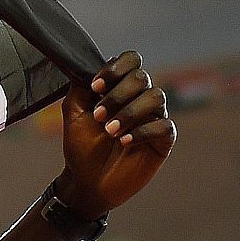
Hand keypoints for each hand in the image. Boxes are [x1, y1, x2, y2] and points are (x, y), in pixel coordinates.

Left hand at [56, 51, 175, 217]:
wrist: (87, 180)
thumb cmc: (81, 144)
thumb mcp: (74, 111)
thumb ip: (81, 85)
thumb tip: (87, 63)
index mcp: (119, 87)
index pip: (131, 60)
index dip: (115, 69)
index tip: (95, 87)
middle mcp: (139, 98)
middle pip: (142, 77)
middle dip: (118, 94)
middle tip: (99, 116)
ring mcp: (153, 118)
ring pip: (156, 97)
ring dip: (130, 112)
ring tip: (110, 131)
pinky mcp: (163, 140)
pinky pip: (165, 125)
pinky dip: (142, 131)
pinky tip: (124, 141)